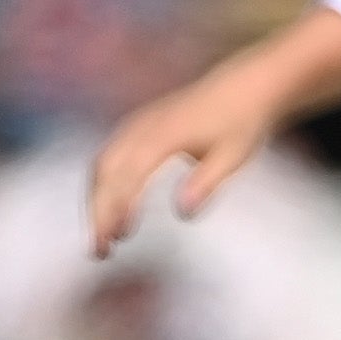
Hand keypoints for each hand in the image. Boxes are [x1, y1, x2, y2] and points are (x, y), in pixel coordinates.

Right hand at [85, 12, 340, 256]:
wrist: (243, 87)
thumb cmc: (241, 123)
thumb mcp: (232, 156)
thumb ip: (206, 183)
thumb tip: (182, 213)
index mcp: (164, 134)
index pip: (131, 174)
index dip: (119, 206)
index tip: (116, 237)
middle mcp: (143, 127)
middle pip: (107, 172)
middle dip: (99, 212)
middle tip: (100, 252)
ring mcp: (137, 124)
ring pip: (103, 166)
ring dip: (97, 202)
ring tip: (105, 240)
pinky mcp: (138, 126)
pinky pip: (110, 158)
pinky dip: (104, 186)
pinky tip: (112, 212)